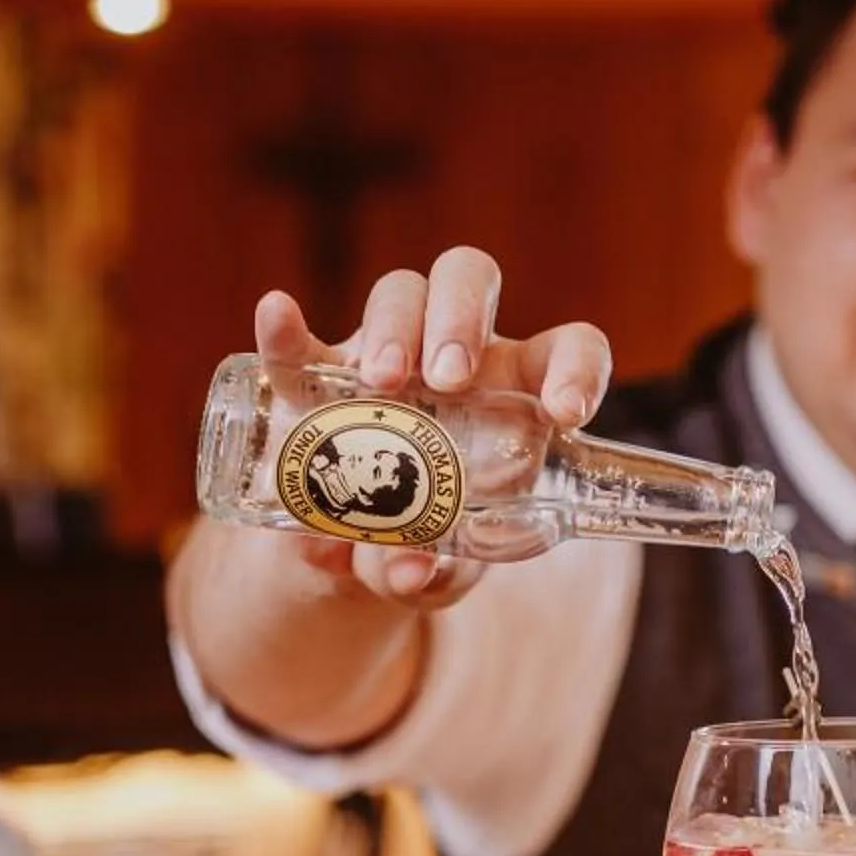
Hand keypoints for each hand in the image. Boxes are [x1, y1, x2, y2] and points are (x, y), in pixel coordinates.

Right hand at [254, 246, 613, 610]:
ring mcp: (385, 354)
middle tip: (447, 379)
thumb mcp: (440, 571)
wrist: (348, 556)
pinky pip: (302, 340)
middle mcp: (457, 357)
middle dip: (462, 318)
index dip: (577, 367)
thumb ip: (435, 573)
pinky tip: (278, 318)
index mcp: (517, 395)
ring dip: (394, 325)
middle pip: (471, 282)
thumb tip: (411, 571)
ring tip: (382, 385)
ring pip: (401, 292)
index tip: (564, 412)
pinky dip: (288, 329)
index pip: (566, 349)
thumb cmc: (427, 547)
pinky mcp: (316, 373)